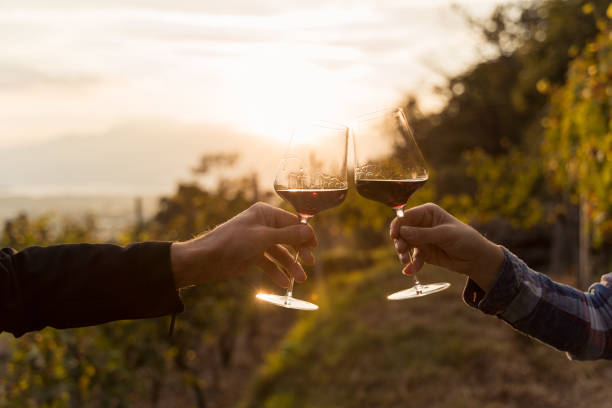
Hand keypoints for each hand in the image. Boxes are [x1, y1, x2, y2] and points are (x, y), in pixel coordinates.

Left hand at [171, 202, 316, 288]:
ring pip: (280, 253)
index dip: (305, 234)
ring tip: (299, 280)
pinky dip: (277, 272)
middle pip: (289, 238)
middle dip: (299, 251)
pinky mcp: (252, 255)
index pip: (292, 222)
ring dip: (290, 265)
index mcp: (265, 213)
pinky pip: (269, 263)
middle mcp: (263, 225)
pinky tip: (284, 283)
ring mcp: (258, 241)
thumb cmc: (233, 242)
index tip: (314, 247)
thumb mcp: (264, 238)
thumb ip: (289, 235)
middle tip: (308, 264)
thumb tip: (309, 231)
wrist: (207, 259)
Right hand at [390, 203, 503, 290]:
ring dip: (403, 253)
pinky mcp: (423, 252)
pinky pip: (412, 258)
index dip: (398, 225)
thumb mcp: (445, 235)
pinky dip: (411, 265)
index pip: (406, 216)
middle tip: (401, 251)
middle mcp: (422, 224)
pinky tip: (409, 271)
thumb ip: (423, 234)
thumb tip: (402, 231)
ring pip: (404, 245)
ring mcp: (421, 239)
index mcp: (428, 213)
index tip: (395, 236)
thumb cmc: (465, 240)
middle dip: (399, 241)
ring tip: (405, 261)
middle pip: (402, 231)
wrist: (476, 259)